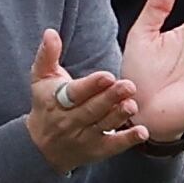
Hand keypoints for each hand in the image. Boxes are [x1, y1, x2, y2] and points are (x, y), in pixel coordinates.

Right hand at [27, 29, 147, 172]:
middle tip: (129, 86)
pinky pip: (113, 146)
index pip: (75, 93)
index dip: (91, 85)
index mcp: (57, 100)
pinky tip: (142, 132)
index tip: (107, 76)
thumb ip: (48, 55)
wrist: (41, 147)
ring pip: (103, 125)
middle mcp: (70, 120)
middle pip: (92, 109)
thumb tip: (50, 32)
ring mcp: (84, 137)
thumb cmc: (45, 104)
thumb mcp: (41, 79)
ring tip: (132, 105)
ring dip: (119, 116)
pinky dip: (127, 140)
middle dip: (110, 98)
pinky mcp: (97, 150)